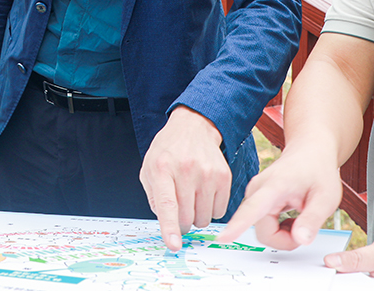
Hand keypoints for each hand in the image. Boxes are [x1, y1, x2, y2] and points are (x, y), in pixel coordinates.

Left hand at [139, 106, 229, 250]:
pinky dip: (211, 209)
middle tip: (179, 209)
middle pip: (186, 217)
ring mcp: (207, 173)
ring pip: (203, 218)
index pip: (167, 204)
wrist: (193, 127)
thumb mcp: (149, 168)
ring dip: (196, 216)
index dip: (169, 227)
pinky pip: (219, 211)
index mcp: (161, 168)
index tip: (173, 245)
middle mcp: (185, 170)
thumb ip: (154, 198)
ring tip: (192, 197)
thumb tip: (167, 225)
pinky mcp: (224, 176)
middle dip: (181, 222)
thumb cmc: (168, 151)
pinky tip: (204, 193)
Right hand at [218, 144, 341, 249]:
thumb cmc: (317, 170)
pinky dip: (279, 230)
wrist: (309, 152)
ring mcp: (254, 196)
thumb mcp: (326, 196)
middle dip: (286, 239)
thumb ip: (313, 219)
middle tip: (306, 227)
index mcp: (274, 186)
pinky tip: (291, 217)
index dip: (238, 225)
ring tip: (299, 217)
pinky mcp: (254, 202)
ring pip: (264, 232)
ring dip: (283, 234)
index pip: (253, 209)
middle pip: (264, 232)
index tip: (223, 237)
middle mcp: (257, 190)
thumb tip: (300, 240)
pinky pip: (264, 228)